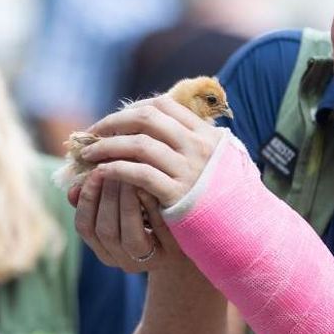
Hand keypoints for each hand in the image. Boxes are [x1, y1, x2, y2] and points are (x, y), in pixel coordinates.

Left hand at [78, 94, 224, 207]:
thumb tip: (163, 125)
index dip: (134, 108)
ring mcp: (188, 169)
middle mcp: (197, 146)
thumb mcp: (218, 159)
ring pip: (138, 145)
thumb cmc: (224, 195)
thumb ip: (194, 141)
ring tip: (89, 154)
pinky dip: (116, 169)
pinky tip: (102, 173)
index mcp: (205, 133)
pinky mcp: (177, 194)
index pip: (164, 105)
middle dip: (114, 123)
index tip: (116, 119)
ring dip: (108, 146)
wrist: (243, 229)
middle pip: (146, 119)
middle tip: (92, 132)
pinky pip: (139, 174)